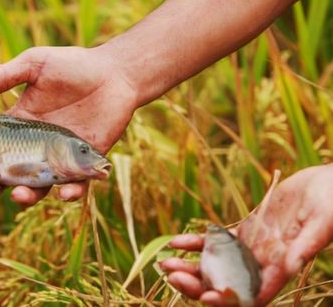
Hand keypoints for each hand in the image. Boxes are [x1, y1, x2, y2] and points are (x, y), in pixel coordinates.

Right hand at [0, 46, 136, 204]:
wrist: (114, 73)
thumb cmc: (74, 66)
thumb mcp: (35, 65)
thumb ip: (5, 76)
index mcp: (18, 125)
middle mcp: (35, 147)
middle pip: (6, 175)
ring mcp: (59, 158)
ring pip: (38, 186)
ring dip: (26, 195)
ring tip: (19, 194)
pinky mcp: (85, 163)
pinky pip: (77, 186)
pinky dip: (71, 193)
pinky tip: (66, 194)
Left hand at [160, 164, 332, 305]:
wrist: (327, 185)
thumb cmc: (331, 204)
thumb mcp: (321, 224)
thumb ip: (304, 246)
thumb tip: (290, 266)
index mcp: (281, 268)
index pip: (251, 295)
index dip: (228, 299)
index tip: (205, 296)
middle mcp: (263, 264)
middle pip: (225, 283)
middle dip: (198, 284)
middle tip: (172, 276)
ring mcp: (251, 248)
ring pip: (216, 265)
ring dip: (190, 267)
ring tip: (164, 263)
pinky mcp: (246, 231)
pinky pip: (217, 242)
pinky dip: (196, 243)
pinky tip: (175, 242)